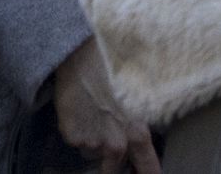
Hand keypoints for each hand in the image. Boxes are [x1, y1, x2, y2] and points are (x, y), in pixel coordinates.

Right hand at [49, 40, 160, 173]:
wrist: (81, 58)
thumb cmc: (111, 77)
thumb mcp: (135, 104)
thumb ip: (139, 133)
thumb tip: (140, 152)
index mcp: (137, 134)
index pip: (148, 169)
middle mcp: (116, 144)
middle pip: (113, 171)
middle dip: (112, 162)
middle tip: (107, 138)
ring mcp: (92, 142)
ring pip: (92, 154)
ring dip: (93, 144)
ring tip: (93, 117)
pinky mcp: (72, 136)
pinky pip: (76, 143)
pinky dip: (77, 133)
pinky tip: (80, 113)